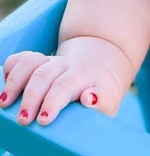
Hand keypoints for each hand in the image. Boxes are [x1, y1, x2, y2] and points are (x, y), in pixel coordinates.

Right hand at [0, 39, 129, 124]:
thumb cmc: (102, 87)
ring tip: (4, 103)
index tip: (44, 118)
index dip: (53, 101)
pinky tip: (5, 81)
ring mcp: (49, 62)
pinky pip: (21, 58)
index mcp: (82, 75)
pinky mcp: (38, 61)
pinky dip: (11, 67)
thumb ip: (104, 100)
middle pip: (44, 75)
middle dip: (31, 97)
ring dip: (14, 82)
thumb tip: (90, 98)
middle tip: (23, 120)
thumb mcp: (110, 96)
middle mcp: (64, 65)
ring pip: (30, 63)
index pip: (66, 85)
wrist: (100, 61)